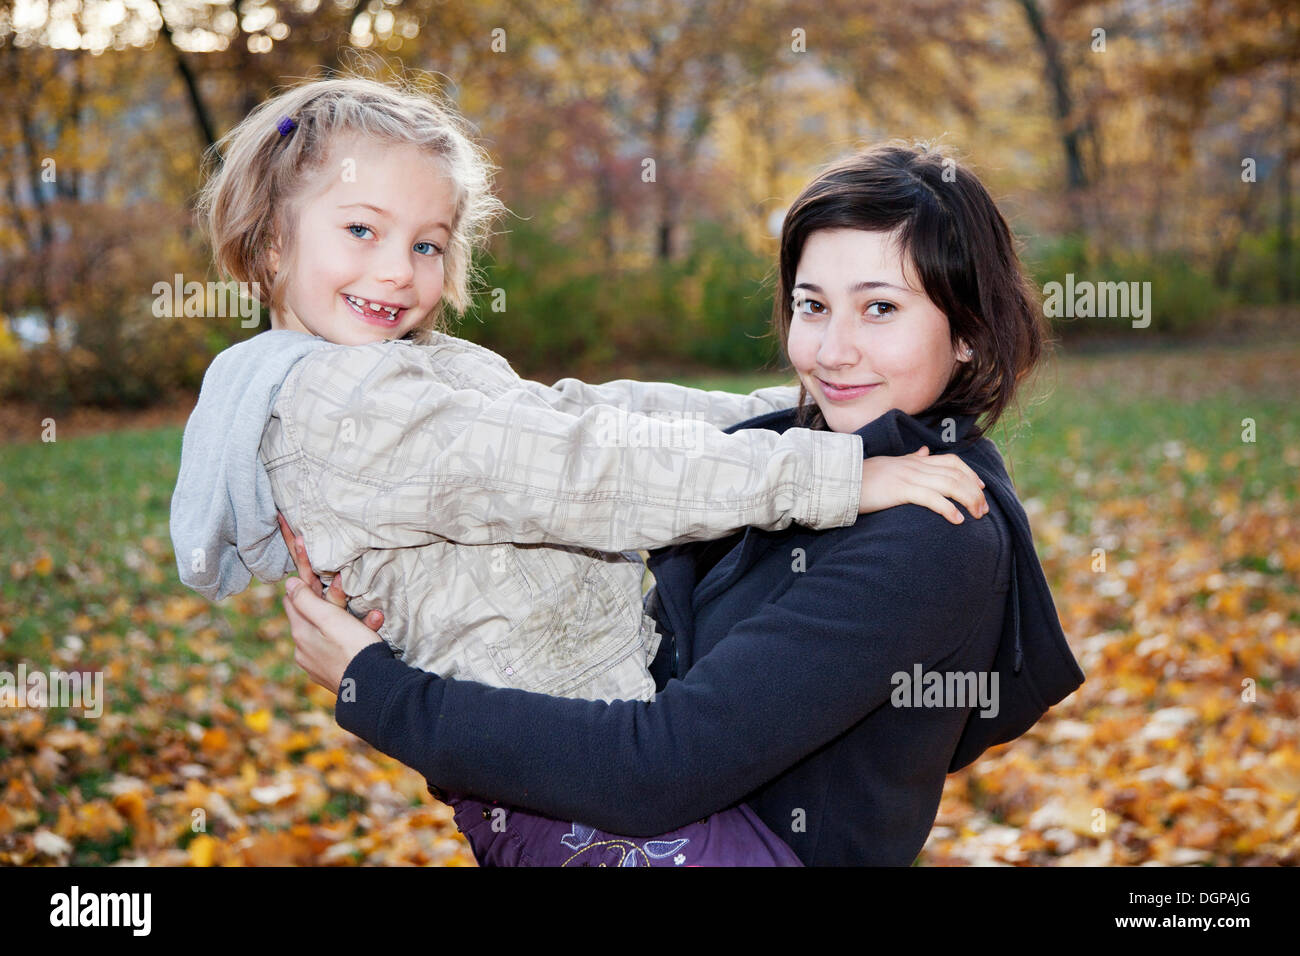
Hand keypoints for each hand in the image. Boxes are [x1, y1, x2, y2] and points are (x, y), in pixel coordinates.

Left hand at [276, 512, 384, 692]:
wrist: (372, 691)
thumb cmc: (352, 649)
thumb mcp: (329, 618)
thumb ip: (307, 600)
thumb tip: (289, 583)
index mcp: (300, 632)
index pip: (293, 597)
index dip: (303, 579)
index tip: (308, 559)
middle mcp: (304, 647)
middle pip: (313, 613)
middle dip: (332, 600)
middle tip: (346, 588)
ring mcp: (318, 661)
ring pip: (331, 629)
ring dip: (350, 618)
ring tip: (372, 616)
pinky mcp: (333, 671)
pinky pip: (341, 645)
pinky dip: (354, 635)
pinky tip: (372, 631)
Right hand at [857, 447, 987, 524]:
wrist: (840, 480)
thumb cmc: (863, 477)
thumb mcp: (890, 464)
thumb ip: (909, 459)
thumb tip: (923, 451)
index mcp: (913, 460)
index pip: (951, 461)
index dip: (970, 474)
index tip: (981, 489)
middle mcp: (915, 466)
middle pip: (955, 474)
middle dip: (974, 492)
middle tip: (983, 510)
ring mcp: (908, 477)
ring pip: (949, 484)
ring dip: (967, 500)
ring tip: (976, 515)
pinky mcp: (900, 490)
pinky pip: (930, 498)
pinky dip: (947, 508)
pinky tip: (957, 520)